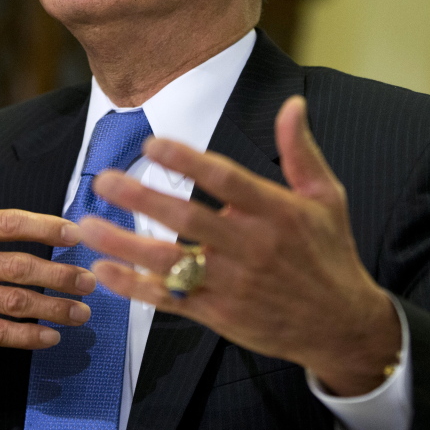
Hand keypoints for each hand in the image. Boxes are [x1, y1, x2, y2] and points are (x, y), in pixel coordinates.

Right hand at [0, 134, 96, 348]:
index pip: (9, 223)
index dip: (46, 227)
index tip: (76, 234)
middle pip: (20, 267)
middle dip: (61, 274)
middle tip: (91, 280)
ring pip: (13, 303)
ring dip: (52, 308)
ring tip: (82, 311)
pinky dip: (25, 337)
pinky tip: (51, 337)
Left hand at [79, 95, 400, 395]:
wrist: (343, 326)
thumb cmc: (329, 253)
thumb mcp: (327, 197)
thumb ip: (300, 150)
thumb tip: (292, 103)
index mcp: (277, 213)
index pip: (226, 180)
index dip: (187, 161)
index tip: (152, 144)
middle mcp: (252, 248)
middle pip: (189, 220)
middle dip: (143, 199)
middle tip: (104, 180)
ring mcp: (232, 285)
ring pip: (170, 263)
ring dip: (124, 245)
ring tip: (86, 227)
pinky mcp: (219, 314)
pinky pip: (170, 300)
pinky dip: (135, 287)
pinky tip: (104, 271)